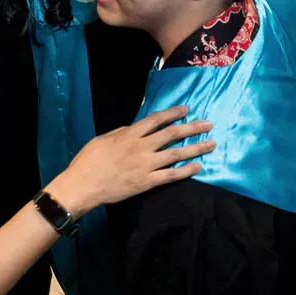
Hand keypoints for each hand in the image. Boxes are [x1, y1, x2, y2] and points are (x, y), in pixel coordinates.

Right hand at [48, 105, 213, 216]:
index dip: (173, 113)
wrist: (84, 185)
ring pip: (176, 154)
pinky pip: (171, 175)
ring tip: (211, 144)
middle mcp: (141, 147)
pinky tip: (198, 166)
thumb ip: (122, 132)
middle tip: (209, 124)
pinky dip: (186, 171)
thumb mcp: (103, 139)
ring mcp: (146, 165)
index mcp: (129, 134)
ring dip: (195, 148)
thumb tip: (136, 127)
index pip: (156, 120)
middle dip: (192, 128)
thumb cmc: (89, 160)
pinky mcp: (147, 182)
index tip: (186, 109)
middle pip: (172, 134)